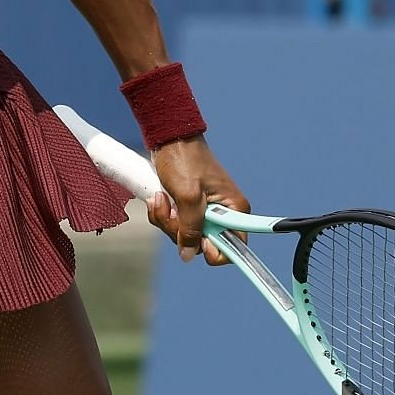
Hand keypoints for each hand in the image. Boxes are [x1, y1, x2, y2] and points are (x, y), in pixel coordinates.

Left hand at [145, 136, 249, 265]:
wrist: (170, 139)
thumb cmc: (184, 161)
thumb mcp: (187, 197)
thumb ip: (190, 228)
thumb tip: (188, 255)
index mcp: (234, 210)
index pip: (234, 247)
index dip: (215, 250)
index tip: (197, 241)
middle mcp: (224, 214)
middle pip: (203, 244)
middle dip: (181, 231)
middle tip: (171, 209)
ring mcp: (206, 211)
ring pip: (186, 236)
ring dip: (168, 220)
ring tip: (162, 198)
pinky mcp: (190, 208)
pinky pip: (176, 224)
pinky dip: (164, 215)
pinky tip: (159, 198)